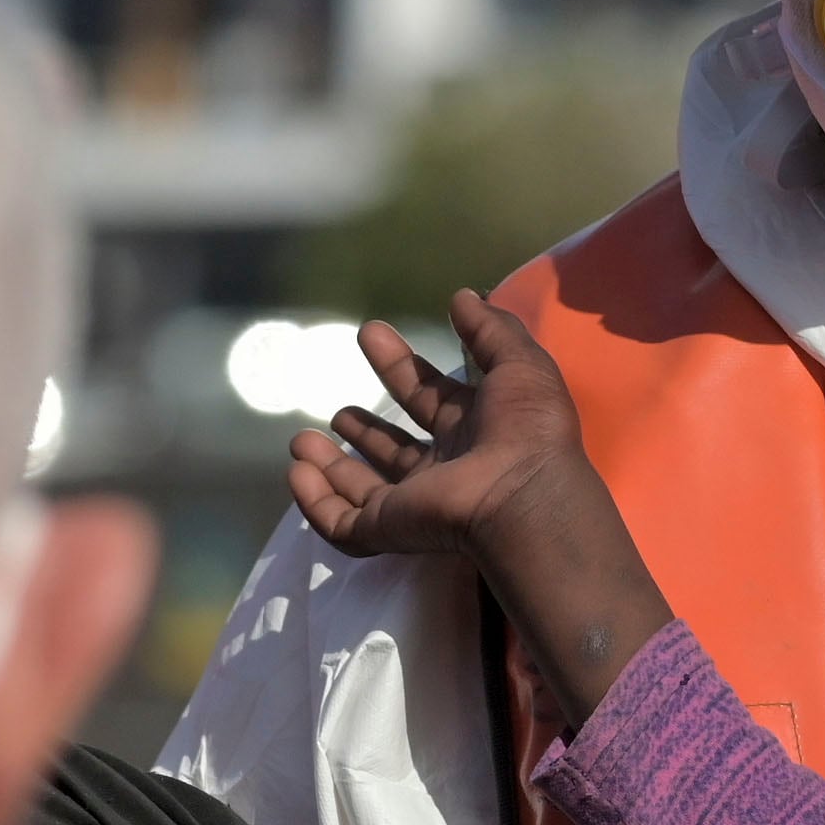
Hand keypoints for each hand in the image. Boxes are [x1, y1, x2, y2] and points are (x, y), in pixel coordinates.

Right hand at [287, 290, 673, 721]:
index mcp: (475, 429)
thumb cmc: (526, 427)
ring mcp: (414, 503)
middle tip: (338, 409)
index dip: (401, 368)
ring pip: (364, 489)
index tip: (370, 333)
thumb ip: (490, 329)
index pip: (430, 398)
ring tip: (301, 442)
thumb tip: (462, 296)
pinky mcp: (389, 529)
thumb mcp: (519, 362)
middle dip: (365, 430)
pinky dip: (316, 504)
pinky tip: (298, 473)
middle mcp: (444, 469)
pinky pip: (344, 524)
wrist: (521, 492)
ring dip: (333, 466)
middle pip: (395, 450)